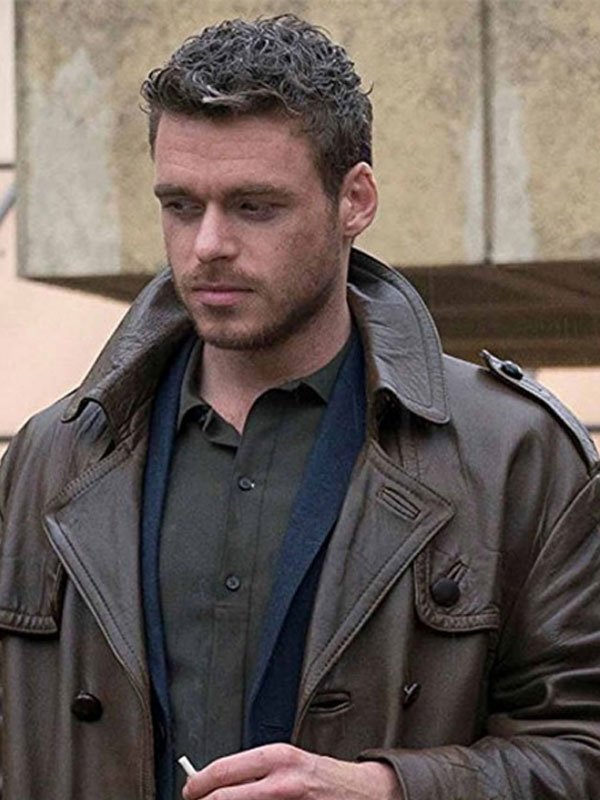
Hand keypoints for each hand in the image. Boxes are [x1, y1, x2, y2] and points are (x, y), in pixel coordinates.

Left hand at [182, 743, 402, 799]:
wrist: (364, 794)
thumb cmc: (322, 778)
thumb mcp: (287, 763)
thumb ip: (253, 772)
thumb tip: (213, 782)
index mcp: (277, 758)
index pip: (223, 771)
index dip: (198, 785)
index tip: (189, 790)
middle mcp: (282, 781)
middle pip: (224, 797)